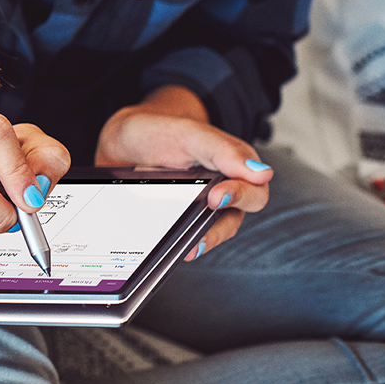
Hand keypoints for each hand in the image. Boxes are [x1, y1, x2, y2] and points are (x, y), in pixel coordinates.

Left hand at [96, 86, 272, 260]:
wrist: (121, 143)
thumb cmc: (161, 133)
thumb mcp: (190, 134)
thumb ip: (224, 150)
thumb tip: (263, 173)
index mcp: (234, 167)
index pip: (253, 191)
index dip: (238, 196)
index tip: (215, 197)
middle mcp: (222, 190)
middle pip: (234, 219)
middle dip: (218, 229)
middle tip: (199, 235)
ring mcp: (199, 208)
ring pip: (210, 233)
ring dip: (200, 243)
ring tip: (187, 250)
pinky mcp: (178, 220)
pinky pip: (184, 236)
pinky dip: (178, 243)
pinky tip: (169, 248)